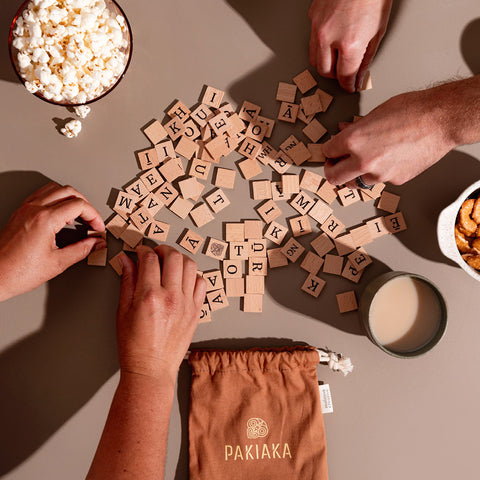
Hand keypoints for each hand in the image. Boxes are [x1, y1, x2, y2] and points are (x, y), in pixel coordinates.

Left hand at [0, 182, 104, 301]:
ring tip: (78, 216)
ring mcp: (25, 209)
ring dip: (70, 198)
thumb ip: (82, 250)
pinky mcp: (20, 213)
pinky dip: (56, 199)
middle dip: (85, 204)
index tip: (98, 227)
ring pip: (55, 189)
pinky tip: (60, 214)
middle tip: (92, 220)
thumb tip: (96, 243)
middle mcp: (34, 209)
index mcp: (45, 220)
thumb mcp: (58, 263)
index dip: (94, 215)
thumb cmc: (18, 272)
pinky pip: (42, 195)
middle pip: (69, 191)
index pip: (79, 205)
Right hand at [116, 245, 205, 381]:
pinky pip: (201, 282)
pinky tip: (181, 280)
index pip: (150, 258)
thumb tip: (126, 260)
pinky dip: (192, 275)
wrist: (152, 370)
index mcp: (149, 297)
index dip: (143, 250)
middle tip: (155, 253)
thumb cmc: (134, 346)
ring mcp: (186, 303)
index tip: (140, 251)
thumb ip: (127, 281)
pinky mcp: (196, 311)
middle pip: (173, 256)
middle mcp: (171, 297)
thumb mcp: (122, 311)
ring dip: (179, 259)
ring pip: (190, 265)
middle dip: (163, 249)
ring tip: (169, 264)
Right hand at [309, 0, 391, 91]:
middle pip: (326, 72)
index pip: (345, 77)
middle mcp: (330, 37)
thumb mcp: (378, 30)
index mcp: (350, 43)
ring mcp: (318, 27)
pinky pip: (312, 41)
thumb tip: (360, 75)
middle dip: (336, 76)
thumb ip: (366, 58)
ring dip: (325, 64)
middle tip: (344, 74)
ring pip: (314, 60)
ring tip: (336, 60)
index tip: (350, 87)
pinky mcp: (312, 17)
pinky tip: (331, 42)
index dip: (349, 85)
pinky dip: (321, 47)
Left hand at [322, 88, 456, 185]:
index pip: (327, 152)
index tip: (330, 151)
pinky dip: (378, 173)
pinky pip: (379, 181)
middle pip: (334, 177)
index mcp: (354, 141)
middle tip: (335, 165)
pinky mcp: (395, 181)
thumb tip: (344, 130)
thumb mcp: (376, 113)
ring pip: (356, 182)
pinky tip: (386, 160)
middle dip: (332, 170)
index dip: (328, 150)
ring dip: (354, 175)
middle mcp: (363, 161)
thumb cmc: (413, 110)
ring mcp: (379, 174)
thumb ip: (356, 127)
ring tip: (360, 163)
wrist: (442, 120)